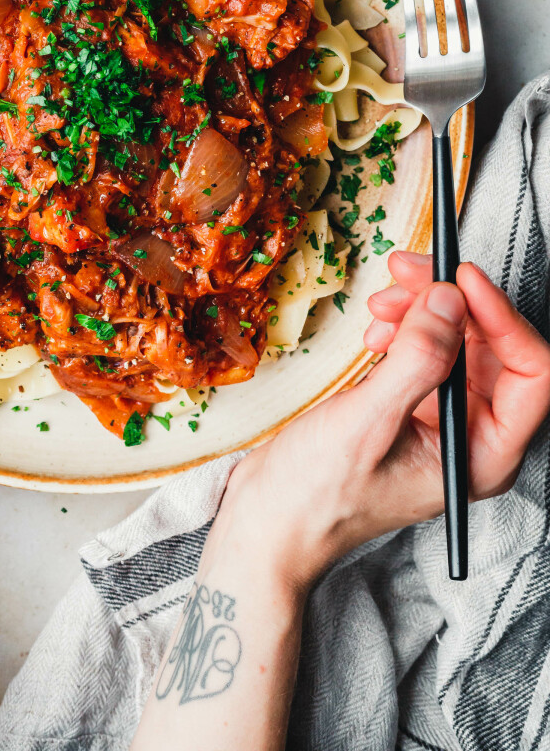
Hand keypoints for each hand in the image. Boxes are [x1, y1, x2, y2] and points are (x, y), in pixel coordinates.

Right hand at [212, 251, 549, 590]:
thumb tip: (450, 300)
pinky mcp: (411, 405)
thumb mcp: (368, 423)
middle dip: (452, 303)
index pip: (531, 374)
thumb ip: (417, 361)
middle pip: (493, 347)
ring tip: (381, 306)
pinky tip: (375, 333)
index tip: (459, 280)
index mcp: (484, 454)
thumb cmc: (316, 497)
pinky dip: (405, 327)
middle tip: (406, 273)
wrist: (269, 520)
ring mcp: (442, 420)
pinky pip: (427, 349)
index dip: (502, 319)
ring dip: (423, 309)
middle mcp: (471, 436)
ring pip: (458, 340)